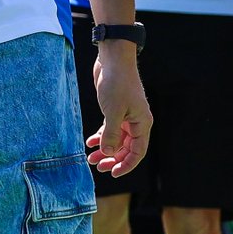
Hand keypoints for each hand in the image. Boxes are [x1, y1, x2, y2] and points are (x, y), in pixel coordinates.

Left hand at [86, 48, 151, 176]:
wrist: (112, 60)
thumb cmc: (117, 84)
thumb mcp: (113, 112)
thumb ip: (111, 135)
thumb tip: (108, 153)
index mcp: (142, 123)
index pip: (138, 152)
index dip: (126, 165)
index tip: (112, 173)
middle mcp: (136, 122)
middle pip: (126, 148)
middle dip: (112, 158)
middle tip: (97, 166)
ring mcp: (126, 116)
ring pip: (116, 139)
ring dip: (104, 149)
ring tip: (90, 158)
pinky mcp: (115, 109)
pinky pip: (110, 129)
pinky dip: (100, 136)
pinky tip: (89, 142)